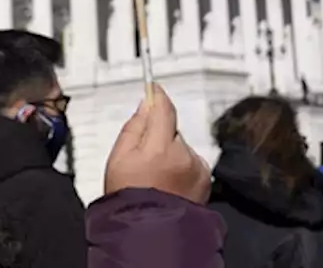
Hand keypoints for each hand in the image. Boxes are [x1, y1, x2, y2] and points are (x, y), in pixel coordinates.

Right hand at [104, 84, 210, 203]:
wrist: (149, 233)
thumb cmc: (129, 199)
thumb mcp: (118, 158)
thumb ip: (133, 127)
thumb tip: (145, 106)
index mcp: (160, 147)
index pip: (163, 108)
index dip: (157, 96)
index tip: (153, 89)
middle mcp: (184, 155)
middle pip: (171, 129)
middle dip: (159, 136)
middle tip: (142, 157)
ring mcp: (197, 169)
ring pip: (182, 146)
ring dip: (171, 153)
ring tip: (155, 176)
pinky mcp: (204, 180)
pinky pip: (192, 162)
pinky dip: (182, 167)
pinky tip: (168, 183)